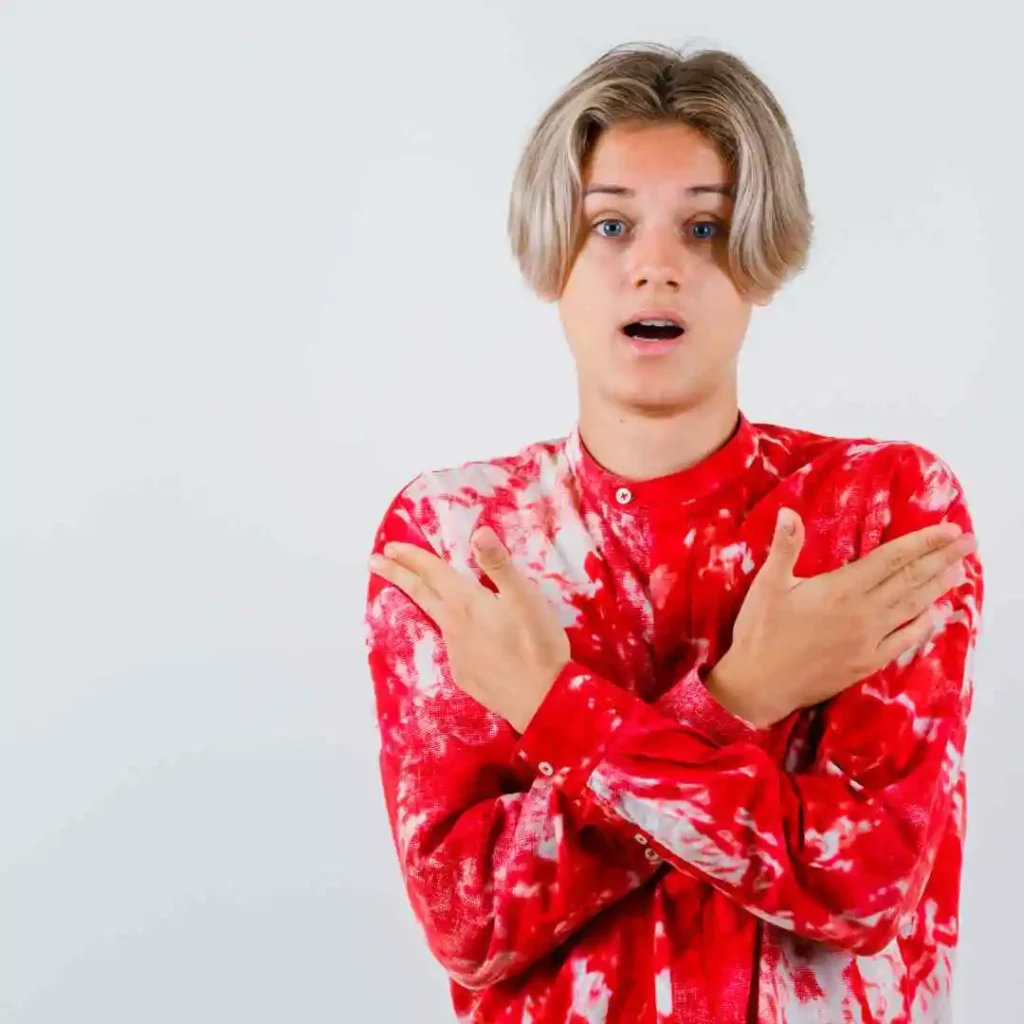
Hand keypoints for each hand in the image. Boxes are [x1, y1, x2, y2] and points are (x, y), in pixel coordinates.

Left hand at [369, 528, 570, 732]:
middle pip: (420, 594)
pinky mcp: (464, 675)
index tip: (388, 547)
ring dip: (423, 601)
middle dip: (397, 575)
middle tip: (374, 561)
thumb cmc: (538, 643)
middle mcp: (452, 626)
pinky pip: (454, 645)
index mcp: (465, 602)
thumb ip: (499, 564)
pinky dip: (451, 631)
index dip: (411, 557)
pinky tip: (465, 634)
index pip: (432, 572)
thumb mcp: (525, 597)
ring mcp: (455, 654)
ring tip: (421, 592)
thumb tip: (478, 532)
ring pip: (437, 619)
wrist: (542, 700)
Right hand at [709, 508, 976, 727]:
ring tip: (959, 572)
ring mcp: (869, 640)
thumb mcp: (767, 584)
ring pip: (913, 608)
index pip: (891, 558)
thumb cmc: (760, 631)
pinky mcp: (867, 663)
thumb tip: (789, 512)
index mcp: (841, 588)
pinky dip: (923, 625)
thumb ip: (785, 547)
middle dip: (942, 559)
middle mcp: (863, 612)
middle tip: (969, 544)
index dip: (923, 542)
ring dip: (938, 588)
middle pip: (911, 580)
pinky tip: (934, 615)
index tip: (949, 530)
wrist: (759, 685)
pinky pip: (904, 640)